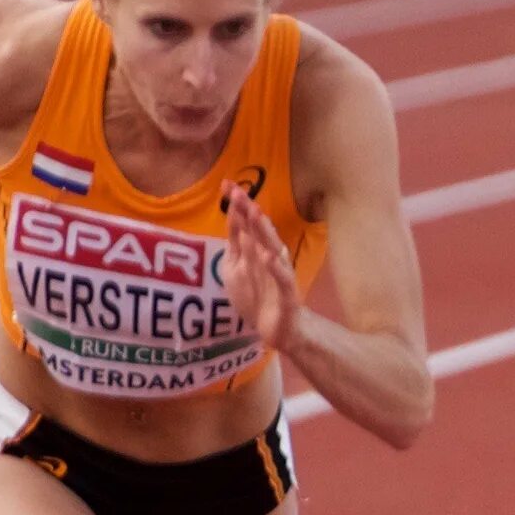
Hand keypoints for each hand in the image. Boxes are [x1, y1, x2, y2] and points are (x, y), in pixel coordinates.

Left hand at [220, 180, 304, 352]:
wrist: (282, 330)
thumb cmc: (260, 298)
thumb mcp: (238, 270)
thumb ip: (235, 247)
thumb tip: (232, 220)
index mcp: (258, 252)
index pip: (247, 224)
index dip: (237, 206)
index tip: (226, 184)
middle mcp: (270, 258)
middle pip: (259, 231)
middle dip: (249, 211)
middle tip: (238, 191)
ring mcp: (280, 274)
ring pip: (272, 248)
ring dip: (264, 231)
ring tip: (255, 213)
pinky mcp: (288, 294)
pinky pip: (283, 278)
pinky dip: (275, 267)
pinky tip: (267, 255)